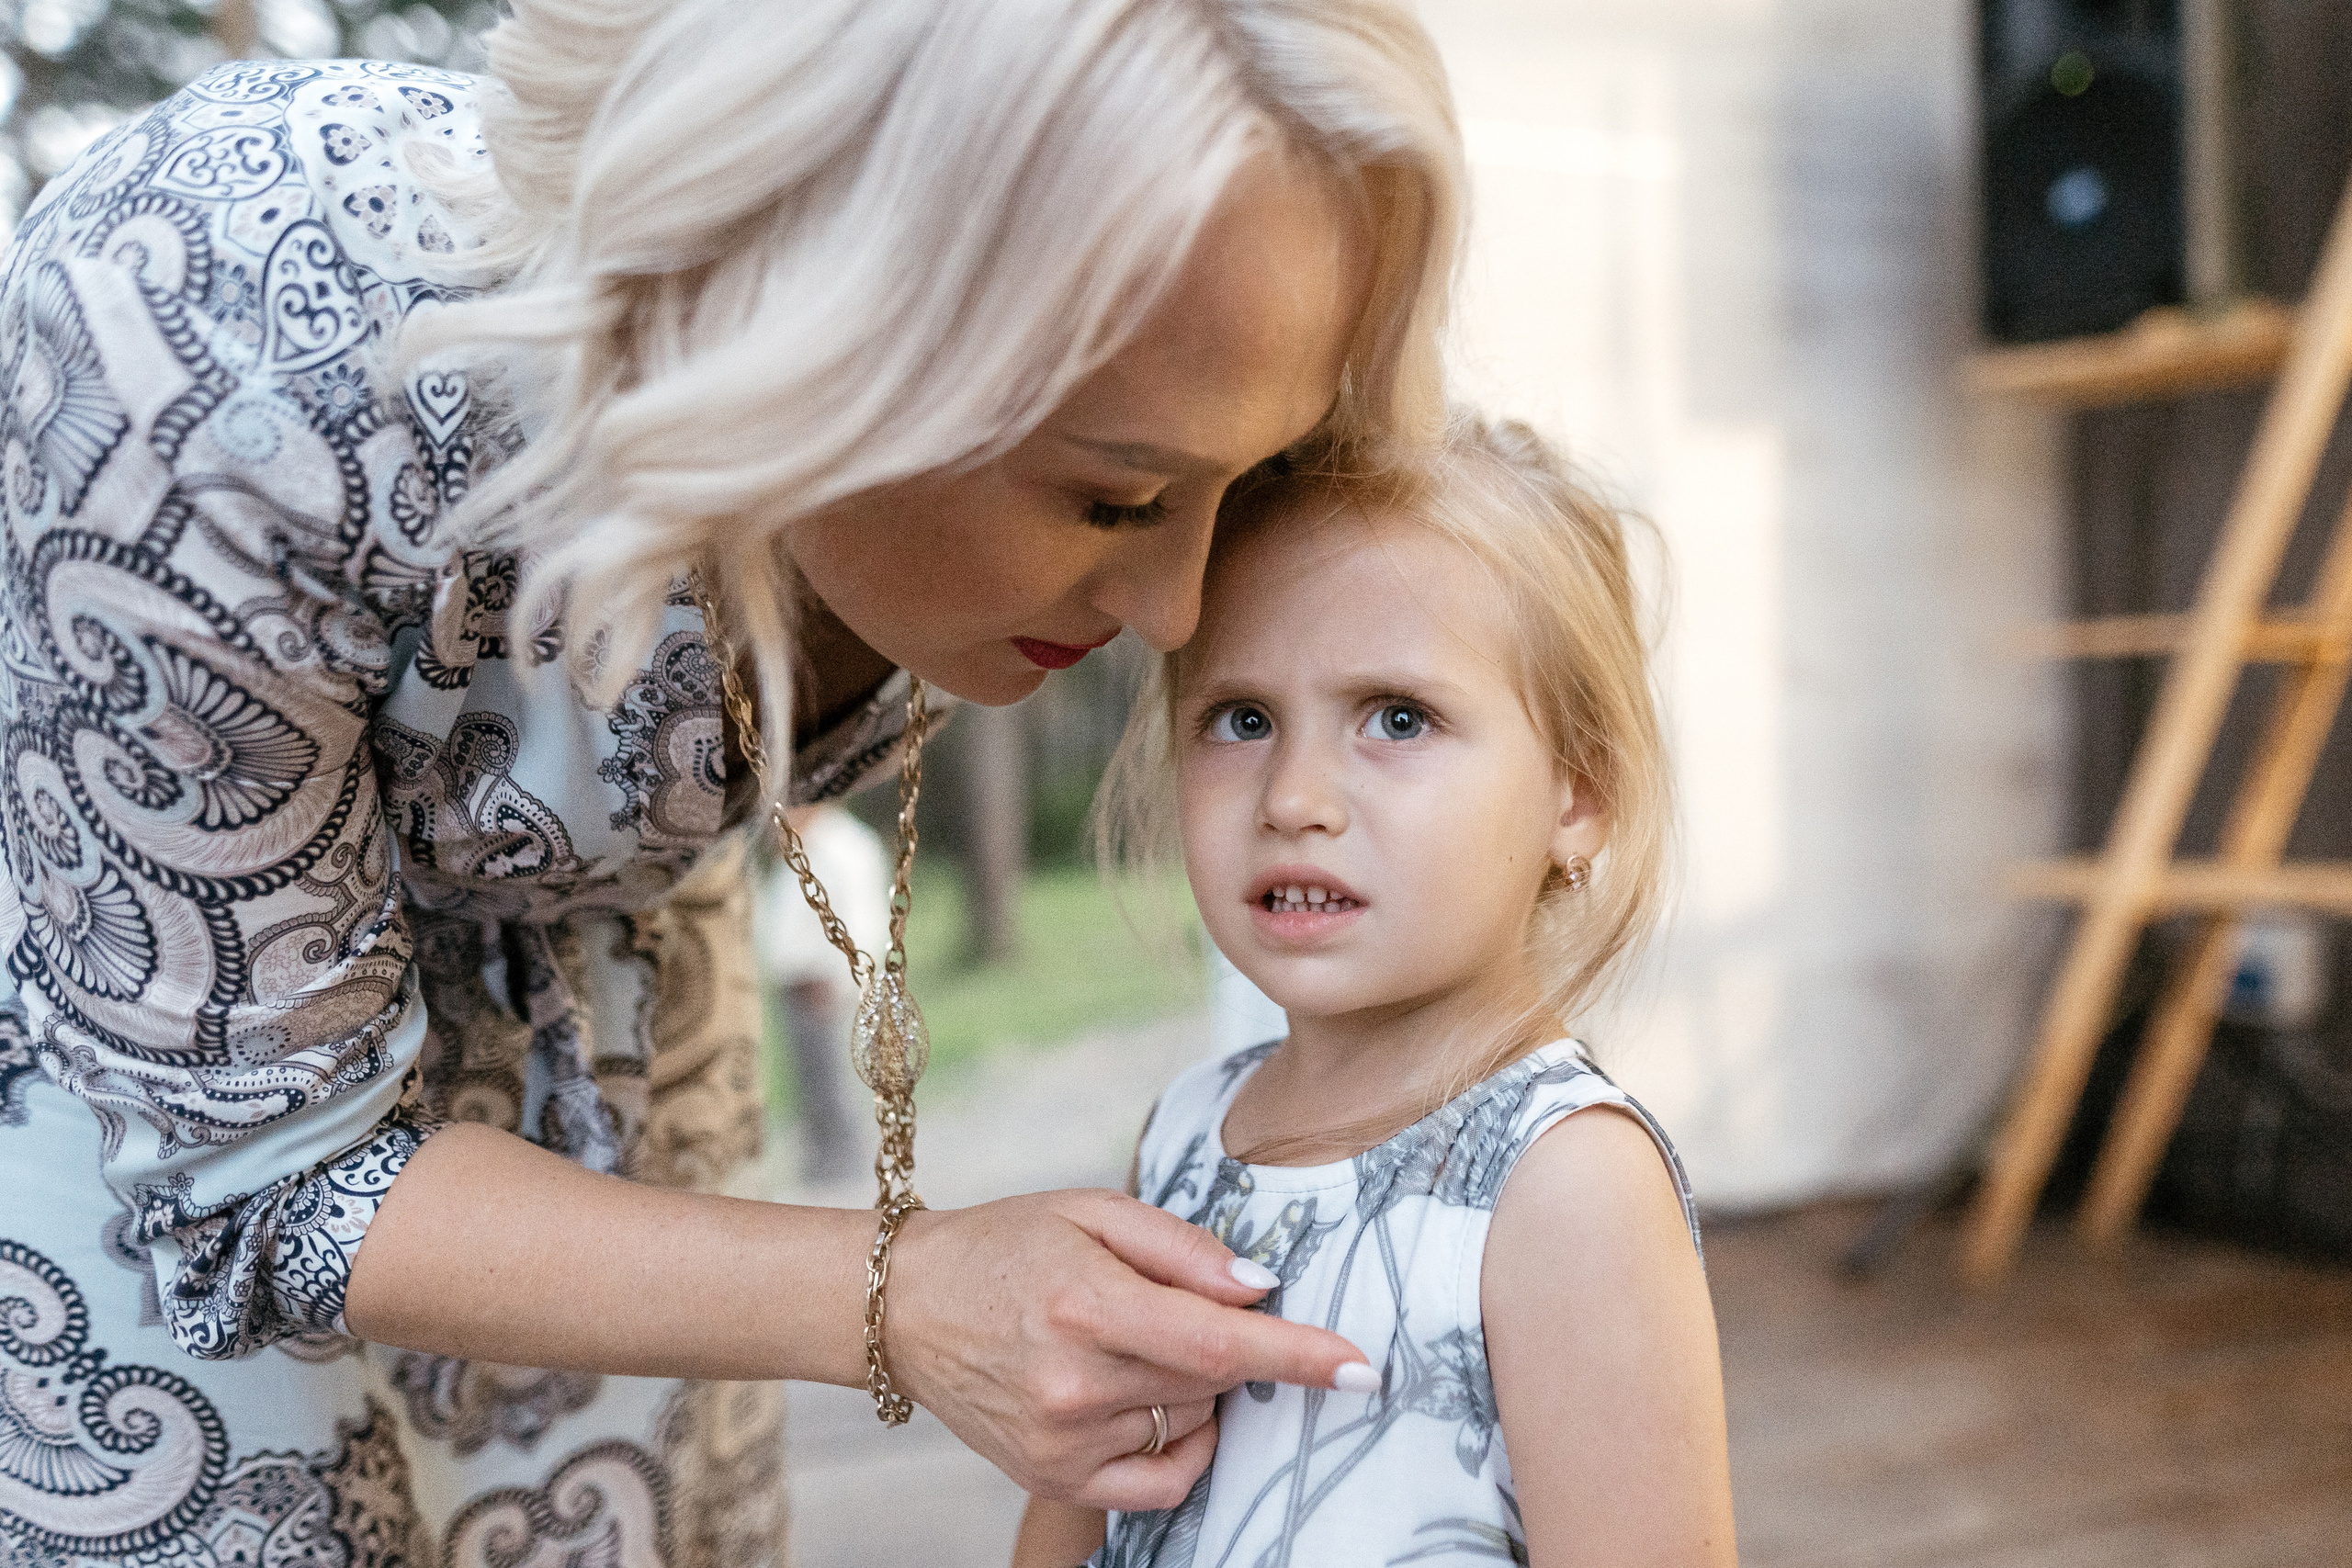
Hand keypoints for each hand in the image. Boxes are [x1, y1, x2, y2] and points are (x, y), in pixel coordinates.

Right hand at [885, 1188, 1370, 1510]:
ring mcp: (1062, 1442)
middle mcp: (1075, 1384)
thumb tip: (1260, 1286)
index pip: (1218, 1341)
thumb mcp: (1092, 1212)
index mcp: (1087, 1303)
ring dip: (1193, 1387)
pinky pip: (1158, 1483)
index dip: (1298, 1355)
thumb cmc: (1007, 1245)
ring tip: (1128, 1343)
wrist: (906, 1308)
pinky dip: (1180, 1446)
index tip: (1361, 1367)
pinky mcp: (1052, 1479)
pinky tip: (1153, 1405)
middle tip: (1172, 1305)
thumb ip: (1183, 1248)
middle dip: (1228, 1343)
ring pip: (1191, 1423)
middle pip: (1214, 1380)